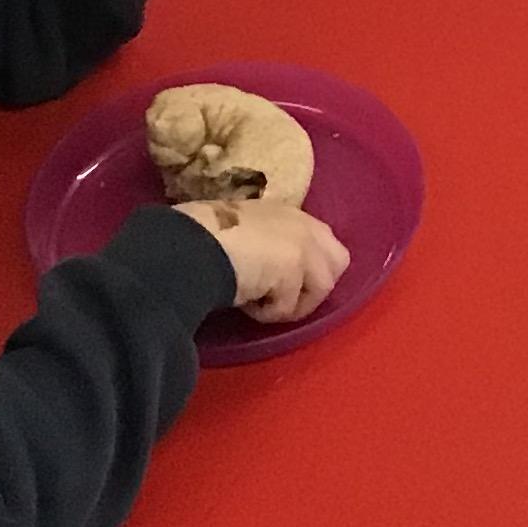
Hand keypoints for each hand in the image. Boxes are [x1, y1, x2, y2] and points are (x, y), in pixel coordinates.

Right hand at [173, 200, 351, 322]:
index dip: (306, 264)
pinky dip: (268, 314)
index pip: (319, 238)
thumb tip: (260, 269)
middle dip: (315, 284)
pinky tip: (246, 304)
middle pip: (338, 261)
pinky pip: (290, 307)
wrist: (189, 244)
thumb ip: (260, 241)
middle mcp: (301, 224)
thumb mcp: (238, 231)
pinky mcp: (294, 268)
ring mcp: (302, 245)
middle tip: (282, 295)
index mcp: (285, 212)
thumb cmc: (200, 235)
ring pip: (323, 287)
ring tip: (259, 303)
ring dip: (291, 304)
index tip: (278, 279)